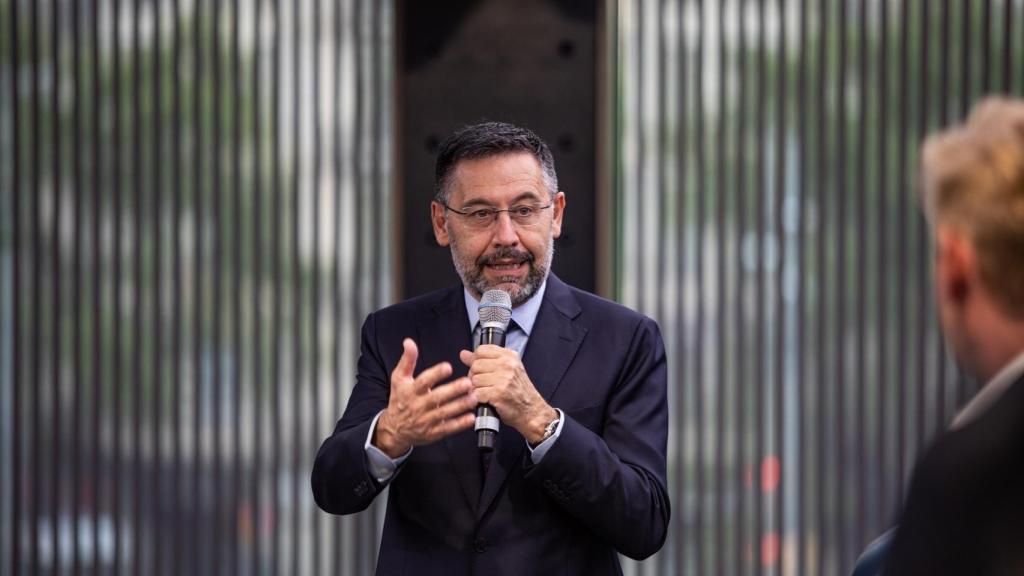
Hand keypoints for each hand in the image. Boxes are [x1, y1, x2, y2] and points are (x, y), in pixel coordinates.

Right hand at [374, 338, 477, 457]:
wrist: (394, 429)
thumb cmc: (400, 399)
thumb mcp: (399, 379)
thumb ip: (407, 360)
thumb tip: (409, 342)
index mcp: (410, 391)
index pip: (423, 381)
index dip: (435, 374)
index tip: (448, 367)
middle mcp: (418, 406)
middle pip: (436, 398)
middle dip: (453, 390)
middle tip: (468, 383)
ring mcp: (425, 421)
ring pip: (444, 413)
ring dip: (460, 406)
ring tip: (473, 398)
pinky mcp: (433, 433)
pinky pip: (447, 428)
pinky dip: (459, 424)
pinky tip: (471, 417)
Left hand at [459, 345, 556, 444]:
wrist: (531, 411)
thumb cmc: (519, 392)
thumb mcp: (506, 370)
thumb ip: (485, 360)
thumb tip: (464, 354)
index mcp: (509, 356)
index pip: (481, 350)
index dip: (476, 360)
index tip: (481, 369)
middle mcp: (507, 365)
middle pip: (475, 365)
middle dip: (475, 376)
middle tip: (484, 384)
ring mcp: (503, 379)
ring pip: (474, 380)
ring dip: (476, 389)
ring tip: (486, 393)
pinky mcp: (498, 393)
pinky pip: (476, 393)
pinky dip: (478, 399)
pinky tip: (487, 400)